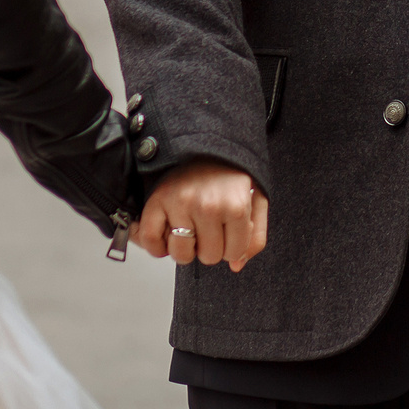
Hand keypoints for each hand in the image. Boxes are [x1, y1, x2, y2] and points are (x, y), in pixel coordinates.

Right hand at [137, 159, 268, 270]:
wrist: (205, 143)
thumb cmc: (230, 174)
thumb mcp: (257, 200)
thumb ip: (255, 236)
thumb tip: (237, 265)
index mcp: (237, 206)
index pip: (232, 253)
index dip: (230, 245)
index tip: (227, 228)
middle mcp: (208, 206)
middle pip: (208, 257)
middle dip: (209, 246)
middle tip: (208, 225)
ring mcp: (181, 203)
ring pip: (181, 254)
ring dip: (185, 248)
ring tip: (189, 229)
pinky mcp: (157, 200)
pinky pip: (151, 241)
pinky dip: (156, 246)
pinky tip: (167, 234)